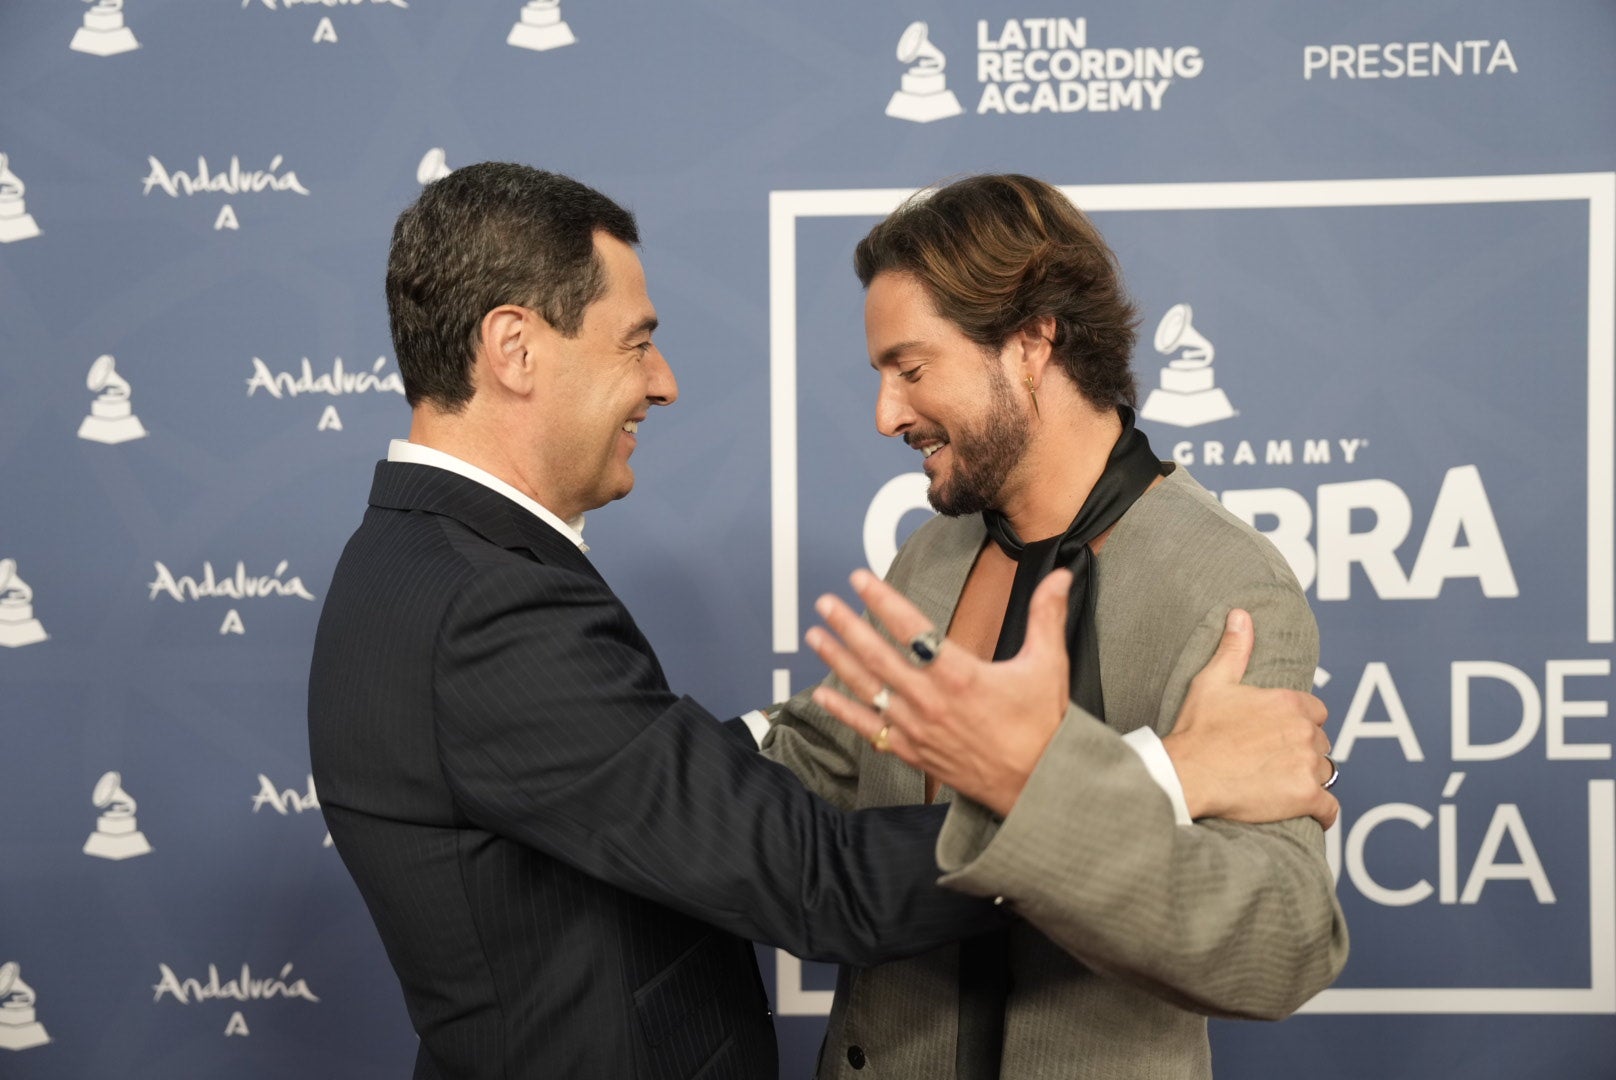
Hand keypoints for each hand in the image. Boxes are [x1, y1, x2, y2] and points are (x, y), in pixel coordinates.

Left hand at [803, 568, 1072, 816]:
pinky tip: (822, 695)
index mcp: (960, 675)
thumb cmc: (1043, 728)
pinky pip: (870, 729)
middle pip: (878, 657)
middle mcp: (931, 701)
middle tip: (826, 603)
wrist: (1038, 788)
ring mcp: (918, 729)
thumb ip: (1047, 615)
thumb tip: (1062, 574)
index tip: (860, 579)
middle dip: (848, 626)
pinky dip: (844, 712)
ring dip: (838, 661)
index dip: (883, 600)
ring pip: (868, 689)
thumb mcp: (1049, 665)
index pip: (912, 628)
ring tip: (816, 636)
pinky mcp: (914, 752)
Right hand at [1162, 609, 1337, 828]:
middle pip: (1320, 742)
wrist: (1187, 773)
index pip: (1316, 712)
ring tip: (1283, 783)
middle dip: (1303, 750)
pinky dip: (1322, 810)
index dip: (1299, 722)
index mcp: (1288, 702)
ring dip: (1309, 778)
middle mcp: (1304, 731)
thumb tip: (1241, 615)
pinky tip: (1309, 810)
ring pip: (1325, 772)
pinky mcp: (1305, 796)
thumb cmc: (1198, 729)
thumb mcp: (1213, 682)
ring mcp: (1307, 765)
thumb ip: (1234, 649)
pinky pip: (1330, 806)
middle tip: (1275, 760)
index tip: (1279, 734)